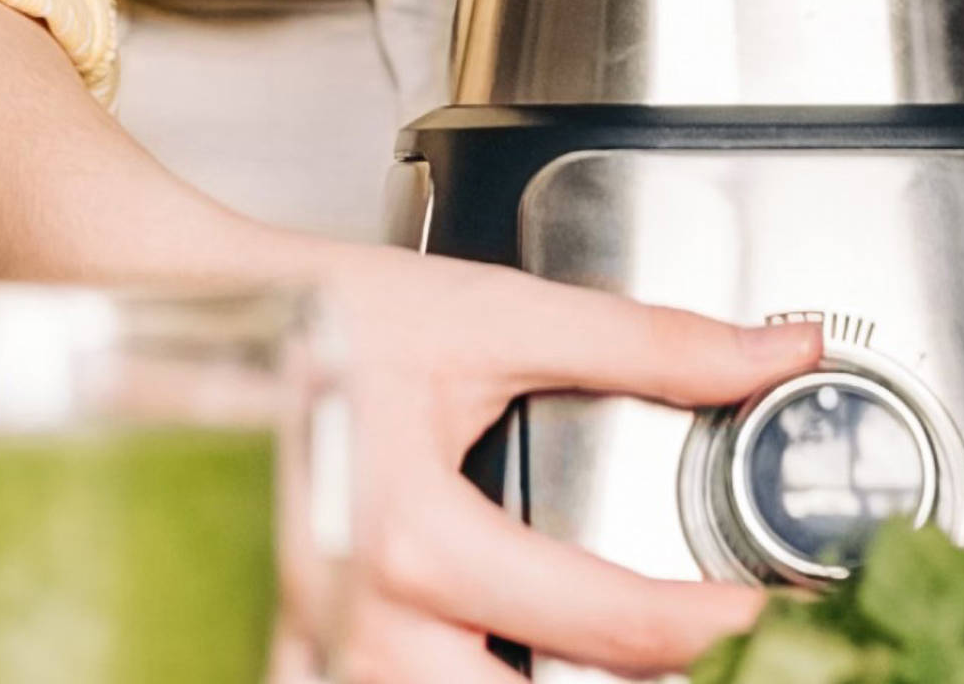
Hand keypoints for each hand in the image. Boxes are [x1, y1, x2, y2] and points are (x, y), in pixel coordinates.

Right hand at [0, 0, 823, 677]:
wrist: (181, 321)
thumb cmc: (320, 317)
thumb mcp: (491, 315)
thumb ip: (646, 344)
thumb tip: (775, 351)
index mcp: (416, 534)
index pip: (610, 626)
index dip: (723, 634)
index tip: (783, 617)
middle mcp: (357, 626)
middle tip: (714, 660)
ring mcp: (307, 662)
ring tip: (620, 656)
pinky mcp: (280, 664)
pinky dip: (450, 681)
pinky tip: (494, 653)